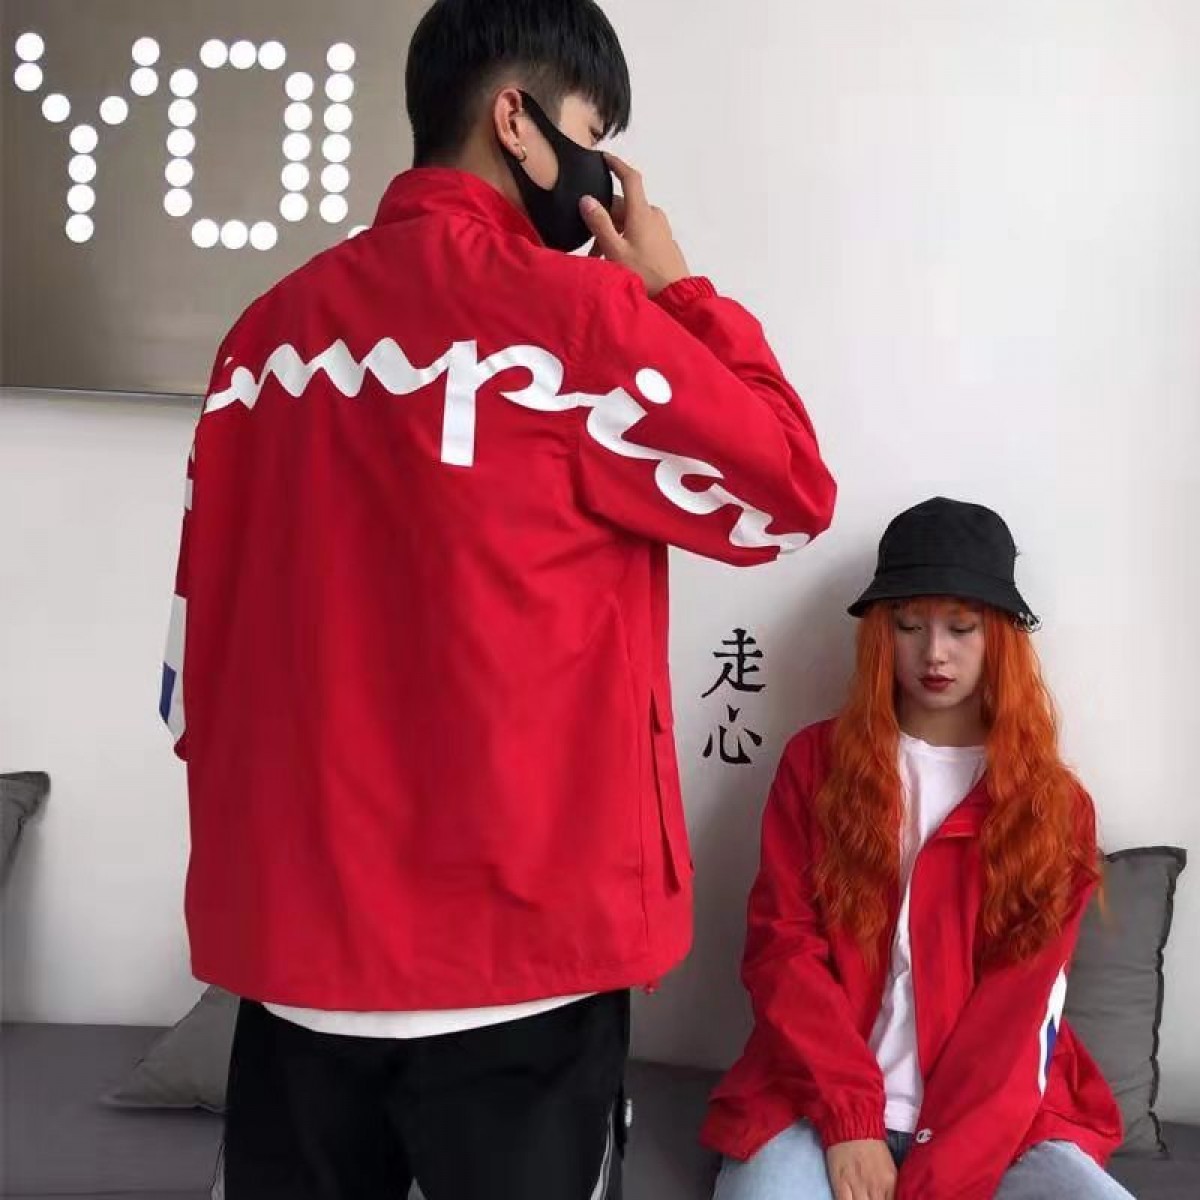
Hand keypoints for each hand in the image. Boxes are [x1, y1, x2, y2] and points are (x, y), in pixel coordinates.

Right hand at [580, 153, 689, 296]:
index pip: (630, 178)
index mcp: (641, 212)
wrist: (676, 296)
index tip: (605, 157)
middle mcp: (653, 216)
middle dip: (604, 219)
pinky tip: (618, 260)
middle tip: (589, 243)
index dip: (617, 165)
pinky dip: (626, 240)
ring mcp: (660, 229)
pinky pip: (641, 233)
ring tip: (601, 258)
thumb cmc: (645, 274)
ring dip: (613, 234)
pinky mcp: (663, 242)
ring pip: (630, 222)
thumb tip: (586, 200)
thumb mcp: (615, 250)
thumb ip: (600, 224)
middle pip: (624, 206)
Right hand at [825, 1139, 897, 1199]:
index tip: (881, 1199)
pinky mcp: (840, 1184)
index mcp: (889, 1182)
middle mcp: (875, 1187)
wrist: (851, 1125)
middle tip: (871, 1198)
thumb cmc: (872, 1146)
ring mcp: (857, 1186)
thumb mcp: (890, 1168)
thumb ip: (891, 1189)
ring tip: (862, 1199)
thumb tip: (892, 1198)